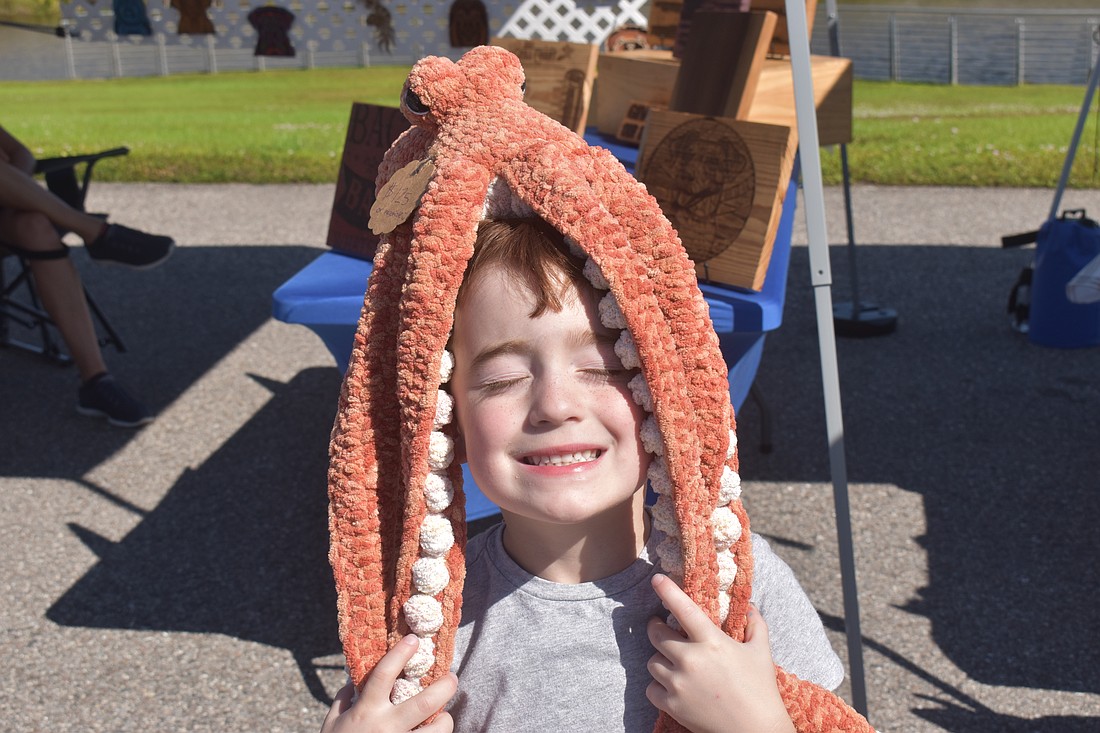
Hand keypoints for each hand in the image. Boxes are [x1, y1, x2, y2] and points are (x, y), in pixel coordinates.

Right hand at [320, 635, 457, 732]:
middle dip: (444, 687)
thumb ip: (343, 700)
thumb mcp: (331, 723)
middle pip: (424, 703)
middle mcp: (385, 727)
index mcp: (366, 711)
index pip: (385, 674)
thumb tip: (352, 681)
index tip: (414, 640)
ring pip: (437, 731)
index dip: (400, 653)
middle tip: (452, 677)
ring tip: (444, 716)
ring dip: (445, 721)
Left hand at [646, 574, 793, 732]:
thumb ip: (755, 625)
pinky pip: (651, 687)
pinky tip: (674, 685)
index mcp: (711, 642)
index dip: (667, 591)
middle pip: (656, 634)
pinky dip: (659, 686)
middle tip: (663, 628)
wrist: (754, 732)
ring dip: (661, 659)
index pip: (683, 608)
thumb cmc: (760, 691)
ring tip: (675, 662)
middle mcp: (690, 659)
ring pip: (652, 661)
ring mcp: (678, 683)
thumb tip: (750, 606)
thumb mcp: (761, 653)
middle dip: (658, 628)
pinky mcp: (671, 705)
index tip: (656, 579)